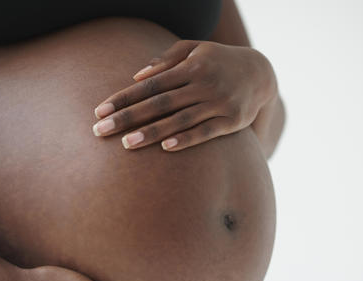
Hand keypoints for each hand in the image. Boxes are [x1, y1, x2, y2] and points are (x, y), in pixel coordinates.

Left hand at [91, 40, 276, 150]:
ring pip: (180, 120)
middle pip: (159, 103)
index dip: (124, 98)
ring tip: (126, 144)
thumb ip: (167, 60)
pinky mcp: (233, 121)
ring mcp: (219, 103)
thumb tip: (137, 76)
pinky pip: (206, 132)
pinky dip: (187, 139)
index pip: (150, 84)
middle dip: (128, 117)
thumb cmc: (219, 61)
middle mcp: (203, 84)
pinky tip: (167, 148)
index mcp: (191, 66)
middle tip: (100, 130)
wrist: (261, 73)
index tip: (100, 111)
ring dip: (152, 132)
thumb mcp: (195, 49)